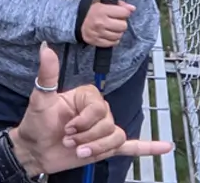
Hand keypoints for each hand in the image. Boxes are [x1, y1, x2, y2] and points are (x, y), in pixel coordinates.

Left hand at [10, 44, 172, 175]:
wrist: (34, 150)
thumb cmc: (37, 123)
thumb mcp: (41, 99)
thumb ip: (48, 74)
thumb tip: (46, 49)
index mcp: (88, 96)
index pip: (100, 109)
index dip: (85, 121)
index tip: (67, 127)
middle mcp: (99, 111)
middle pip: (108, 125)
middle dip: (86, 137)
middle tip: (68, 140)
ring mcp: (104, 129)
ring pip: (115, 138)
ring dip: (96, 148)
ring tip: (78, 151)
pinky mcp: (105, 147)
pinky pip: (132, 146)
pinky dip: (149, 148)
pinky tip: (165, 147)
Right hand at [81, 0, 134, 47]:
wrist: (76, 20)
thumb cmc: (91, 10)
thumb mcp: (103, 2)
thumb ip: (119, 4)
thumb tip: (132, 8)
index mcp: (102, 10)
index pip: (124, 12)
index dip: (124, 12)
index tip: (121, 12)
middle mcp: (101, 22)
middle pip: (123, 26)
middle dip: (121, 23)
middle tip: (116, 21)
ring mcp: (99, 33)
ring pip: (119, 35)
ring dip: (118, 32)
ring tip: (112, 27)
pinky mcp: (97, 41)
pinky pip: (113, 43)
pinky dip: (113, 39)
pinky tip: (109, 34)